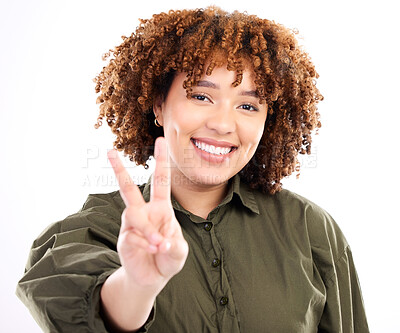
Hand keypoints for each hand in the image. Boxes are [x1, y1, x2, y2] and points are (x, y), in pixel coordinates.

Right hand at [107, 137, 188, 288]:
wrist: (153, 277)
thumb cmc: (168, 257)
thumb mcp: (179, 251)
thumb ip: (174, 245)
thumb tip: (159, 242)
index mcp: (160, 208)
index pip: (161, 181)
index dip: (160, 161)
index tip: (159, 141)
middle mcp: (143, 212)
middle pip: (128, 188)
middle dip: (119, 169)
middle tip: (110, 151)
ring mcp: (131, 225)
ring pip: (133, 215)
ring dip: (149, 231)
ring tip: (159, 245)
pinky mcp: (124, 239)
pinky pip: (132, 237)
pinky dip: (145, 246)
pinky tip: (151, 251)